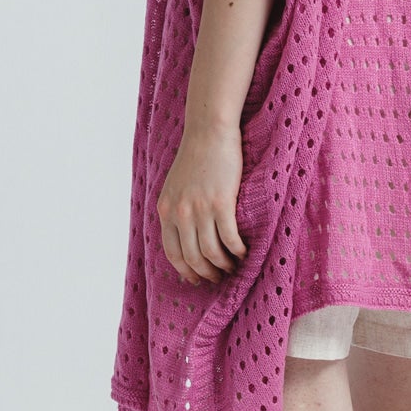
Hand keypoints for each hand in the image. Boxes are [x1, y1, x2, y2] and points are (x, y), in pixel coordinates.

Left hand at [157, 119, 249, 285]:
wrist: (208, 132)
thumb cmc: (196, 157)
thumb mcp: (174, 187)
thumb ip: (176, 210)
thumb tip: (186, 236)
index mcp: (166, 211)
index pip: (172, 253)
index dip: (186, 270)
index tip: (197, 278)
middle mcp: (180, 213)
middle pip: (192, 257)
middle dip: (207, 273)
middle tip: (219, 277)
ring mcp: (200, 209)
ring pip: (211, 252)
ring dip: (224, 265)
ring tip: (234, 265)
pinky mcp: (221, 203)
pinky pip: (229, 238)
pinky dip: (238, 250)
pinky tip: (244, 251)